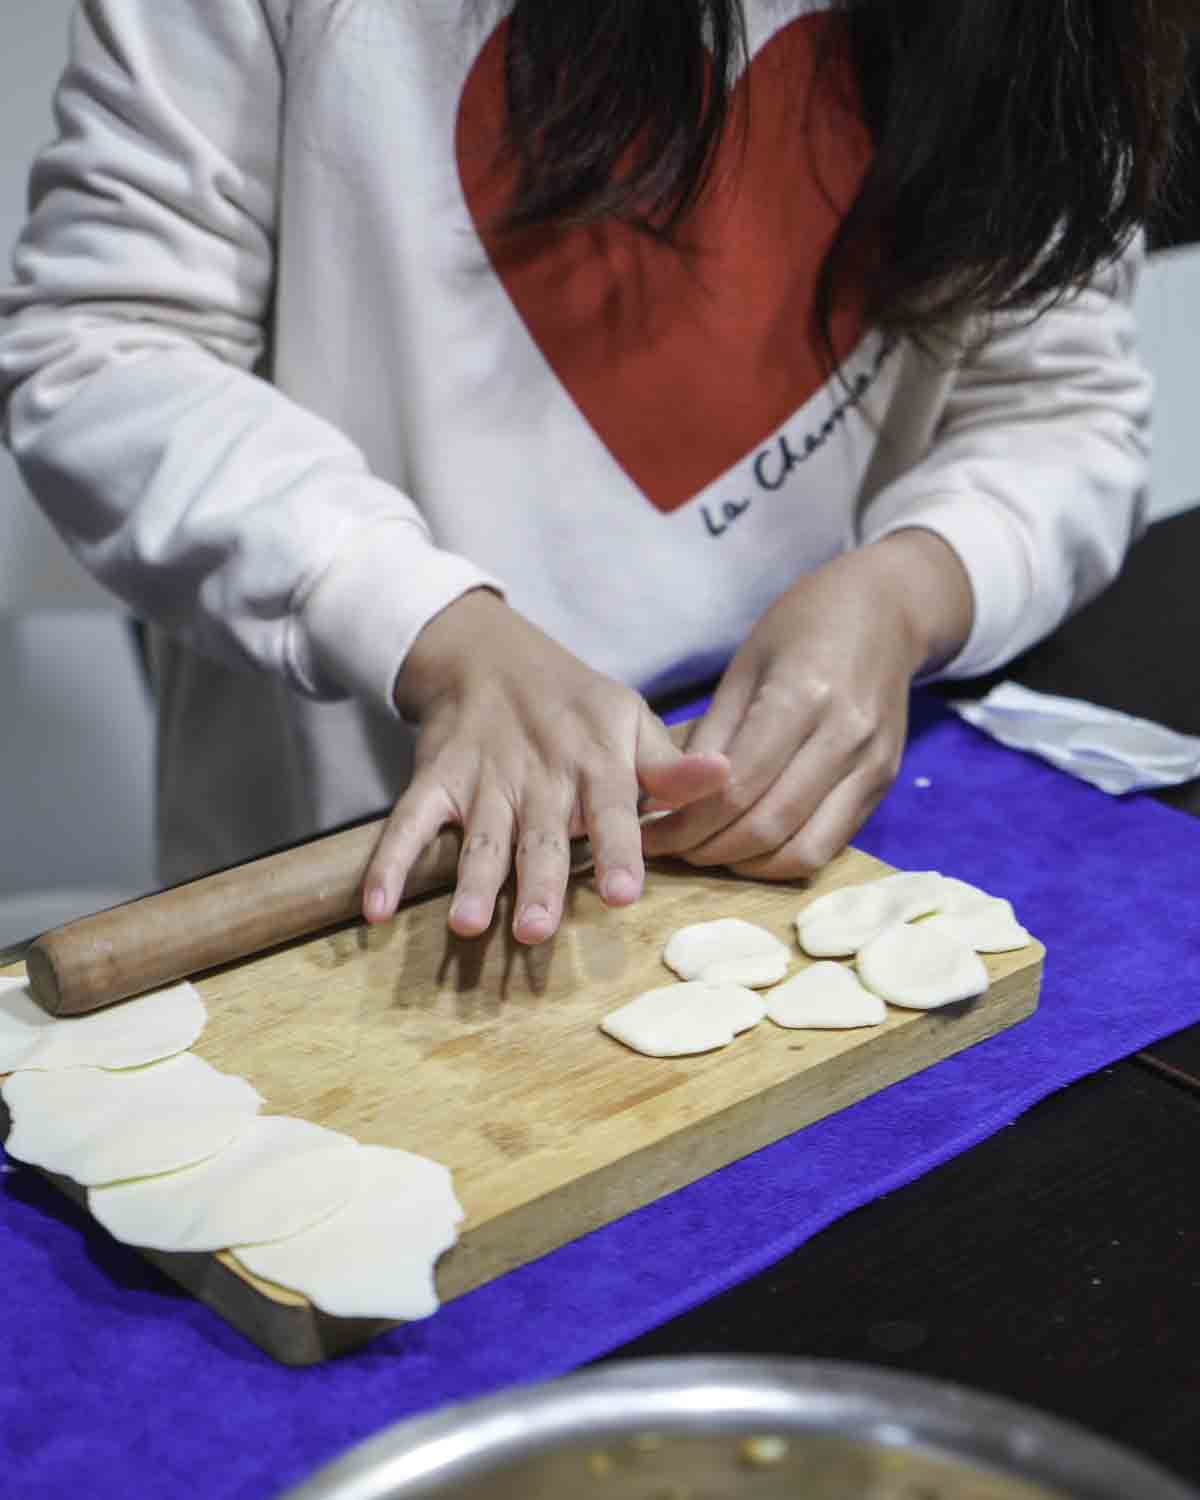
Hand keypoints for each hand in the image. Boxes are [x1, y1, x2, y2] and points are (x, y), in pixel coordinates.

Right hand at [361, 590, 729, 942]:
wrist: (490, 652)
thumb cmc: (576, 702)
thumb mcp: (630, 719)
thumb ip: (671, 764)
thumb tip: (728, 777)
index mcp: (594, 760)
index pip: (611, 809)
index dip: (618, 852)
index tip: (622, 896)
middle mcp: (539, 773)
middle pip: (538, 836)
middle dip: (535, 883)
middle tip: (534, 931)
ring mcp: (482, 778)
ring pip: (477, 835)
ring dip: (470, 880)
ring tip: (464, 924)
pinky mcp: (435, 779)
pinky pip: (407, 823)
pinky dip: (387, 863)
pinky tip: (374, 909)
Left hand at [642, 530, 972, 877]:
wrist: (887, 611)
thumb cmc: (805, 624)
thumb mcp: (745, 664)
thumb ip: (712, 732)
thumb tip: (670, 794)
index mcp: (802, 697)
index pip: (735, 787)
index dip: (686, 821)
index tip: (649, 833)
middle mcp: (844, 737)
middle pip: (766, 825)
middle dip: (706, 848)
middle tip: (668, 848)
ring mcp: (871, 766)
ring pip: (801, 851)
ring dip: (744, 863)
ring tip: (703, 851)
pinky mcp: (883, 785)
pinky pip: (828, 846)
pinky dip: (781, 860)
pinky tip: (747, 846)